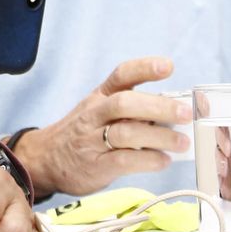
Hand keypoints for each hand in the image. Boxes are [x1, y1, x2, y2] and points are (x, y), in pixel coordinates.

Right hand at [13, 57, 188, 196]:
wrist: (45, 159)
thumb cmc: (83, 134)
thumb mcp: (100, 112)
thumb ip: (132, 110)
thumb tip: (174, 112)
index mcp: (100, 96)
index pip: (121, 75)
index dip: (145, 68)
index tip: (168, 66)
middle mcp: (95, 114)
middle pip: (125, 103)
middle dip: (159, 107)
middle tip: (185, 113)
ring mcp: (93, 140)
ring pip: (126, 132)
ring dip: (159, 137)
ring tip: (181, 143)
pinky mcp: (96, 165)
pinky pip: (124, 161)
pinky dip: (148, 160)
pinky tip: (162, 161)